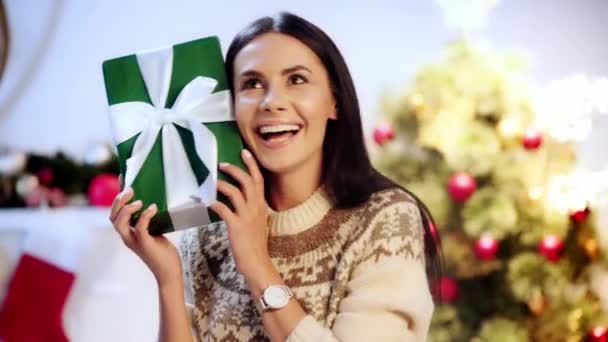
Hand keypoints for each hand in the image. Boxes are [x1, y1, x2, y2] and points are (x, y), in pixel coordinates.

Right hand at [109, 187, 182, 288]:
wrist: (169, 272)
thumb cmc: (164, 252)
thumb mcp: (156, 232)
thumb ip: (151, 220)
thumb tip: (157, 200)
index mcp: (128, 232)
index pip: (116, 212)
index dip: (117, 195)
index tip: (122, 178)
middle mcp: (127, 236)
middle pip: (112, 217)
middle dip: (118, 201)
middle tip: (130, 189)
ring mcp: (134, 241)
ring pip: (119, 223)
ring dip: (126, 209)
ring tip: (139, 201)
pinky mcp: (144, 245)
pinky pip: (140, 228)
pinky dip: (145, 216)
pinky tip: (153, 208)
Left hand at [209, 149, 272, 280]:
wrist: (257, 263)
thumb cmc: (254, 245)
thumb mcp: (257, 224)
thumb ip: (250, 211)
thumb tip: (239, 202)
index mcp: (261, 206)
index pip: (259, 180)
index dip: (252, 165)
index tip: (245, 152)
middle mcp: (256, 208)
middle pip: (248, 181)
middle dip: (235, 169)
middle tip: (222, 163)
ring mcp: (247, 217)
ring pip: (236, 192)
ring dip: (222, 184)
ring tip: (211, 180)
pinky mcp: (237, 226)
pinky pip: (224, 209)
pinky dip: (214, 203)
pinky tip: (205, 201)